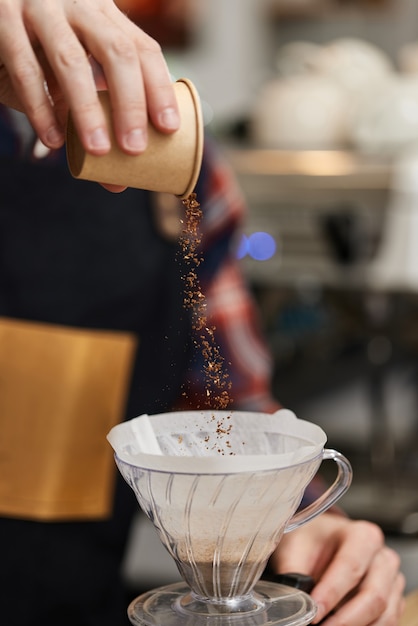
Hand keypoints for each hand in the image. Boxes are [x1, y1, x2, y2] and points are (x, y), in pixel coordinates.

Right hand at [0, 0, 179, 153]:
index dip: (159, 89)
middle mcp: (78, 5)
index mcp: (105, 15)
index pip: (143, 49)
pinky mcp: (3, 19)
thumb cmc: (39, 54)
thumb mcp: (73, 79)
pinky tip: (53, 140)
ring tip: (98, 150)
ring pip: (71, 61)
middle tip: (135, 148)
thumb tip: (118, 182)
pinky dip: (40, 109)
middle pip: (117, 52)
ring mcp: (40, 8)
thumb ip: (94, 121)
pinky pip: (25, 70)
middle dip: (130, 104)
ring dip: (87, 111)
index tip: (169, 128)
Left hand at [269, 513, 405, 624]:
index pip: (350, 568)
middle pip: (374, 596)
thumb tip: (290, 602)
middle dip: (346, 619)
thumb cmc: (310, 541)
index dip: (331, 594)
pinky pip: (388, 622)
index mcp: (362, 536)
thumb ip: (292, 574)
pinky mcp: (393, 599)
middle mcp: (383, 557)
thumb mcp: (295, 549)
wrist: (321, 540)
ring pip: (385, 615)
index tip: (314, 613)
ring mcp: (392, 580)